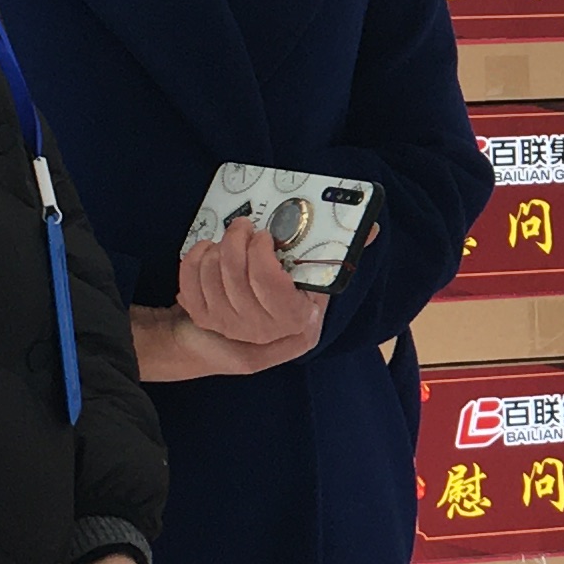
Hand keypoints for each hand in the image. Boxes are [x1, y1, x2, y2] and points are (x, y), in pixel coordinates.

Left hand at [133, 212, 332, 380]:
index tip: (264, 236)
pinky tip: (207, 251)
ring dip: (217, 249)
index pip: (268, 281)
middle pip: (236, 273)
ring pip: (212, 274)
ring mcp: (229, 327)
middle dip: (237, 240)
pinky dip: (195, 259)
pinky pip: (190, 281)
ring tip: (228, 242)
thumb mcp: (319, 282)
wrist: (254, 338)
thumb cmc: (292, 299)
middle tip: (243, 226)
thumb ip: (342, 256)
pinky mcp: (204, 320)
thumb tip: (373, 229)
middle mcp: (261, 330)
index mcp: (295, 319)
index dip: (260, 252)